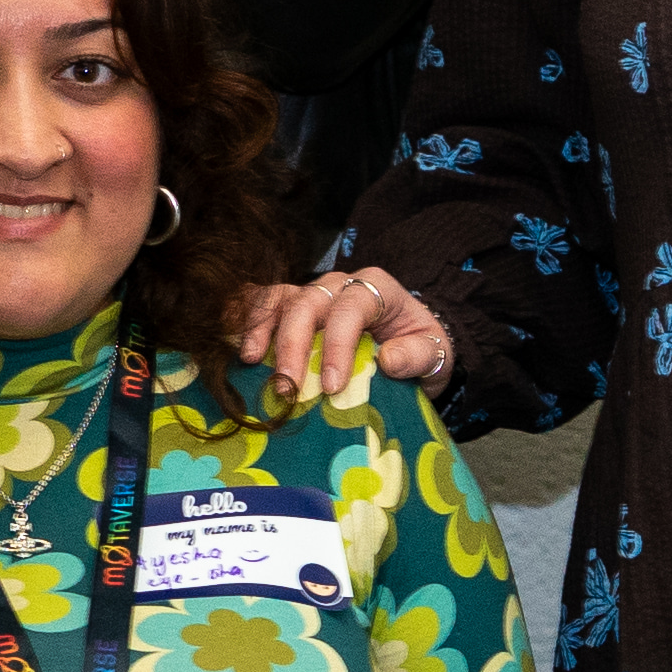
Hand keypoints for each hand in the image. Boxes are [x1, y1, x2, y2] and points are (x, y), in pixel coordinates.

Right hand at [237, 265, 450, 401]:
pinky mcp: (295, 306)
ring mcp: (314, 293)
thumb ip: (415, 356)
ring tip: (252, 361)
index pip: (351, 308)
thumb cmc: (420, 346)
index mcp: (377, 288)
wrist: (411, 341)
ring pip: (281, 299)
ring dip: (263, 329)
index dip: (337, 344)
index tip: (330, 385)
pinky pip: (266, 304)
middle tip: (286, 387)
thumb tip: (387, 360)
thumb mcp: (434, 354)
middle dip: (293, 344)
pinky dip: (249, 319)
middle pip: (308, 302)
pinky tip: (237, 343)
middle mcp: (340, 284)